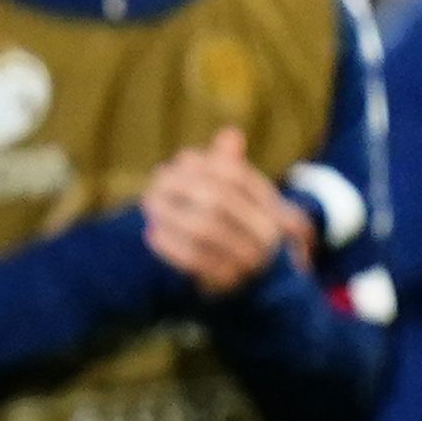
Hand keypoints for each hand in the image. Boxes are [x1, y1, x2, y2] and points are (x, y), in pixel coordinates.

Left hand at [139, 128, 292, 296]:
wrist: (260, 285)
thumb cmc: (244, 230)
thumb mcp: (245, 200)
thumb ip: (233, 168)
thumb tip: (230, 134)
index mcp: (272, 207)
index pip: (236, 176)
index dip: (205, 165)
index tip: (180, 161)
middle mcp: (266, 233)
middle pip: (217, 199)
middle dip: (181, 186)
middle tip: (156, 181)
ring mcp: (249, 259)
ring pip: (205, 228)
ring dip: (170, 213)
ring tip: (148, 203)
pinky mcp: (228, 282)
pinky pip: (194, 260)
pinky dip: (170, 245)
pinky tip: (151, 233)